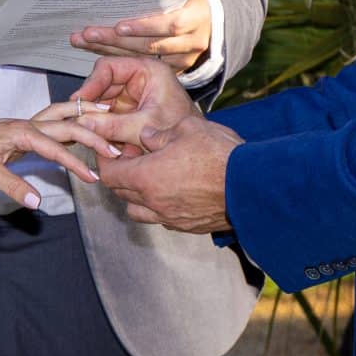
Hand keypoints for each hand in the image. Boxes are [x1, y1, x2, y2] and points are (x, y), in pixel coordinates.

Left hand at [0, 105, 107, 210]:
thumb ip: (12, 186)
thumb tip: (37, 202)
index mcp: (21, 131)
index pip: (56, 147)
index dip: (76, 163)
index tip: (94, 177)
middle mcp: (27, 123)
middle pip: (67, 124)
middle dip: (93, 134)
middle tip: (116, 149)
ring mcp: (26, 125)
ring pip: (62, 116)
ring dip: (85, 117)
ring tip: (110, 118)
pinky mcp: (23, 131)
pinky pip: (54, 123)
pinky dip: (72, 123)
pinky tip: (81, 128)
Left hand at [71, 0, 212, 73]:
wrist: (210, 17)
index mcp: (196, 15)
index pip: (170, 24)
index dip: (144, 27)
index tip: (118, 26)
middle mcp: (193, 40)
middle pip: (151, 45)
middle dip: (116, 40)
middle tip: (86, 34)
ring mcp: (186, 58)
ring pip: (145, 58)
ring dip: (111, 51)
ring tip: (84, 42)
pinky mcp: (178, 69)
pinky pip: (145, 66)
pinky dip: (121, 60)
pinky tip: (99, 52)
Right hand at [72, 54, 197, 153]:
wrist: (197, 152)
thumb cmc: (181, 131)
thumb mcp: (144, 127)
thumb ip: (113, 125)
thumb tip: (83, 123)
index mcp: (148, 71)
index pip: (109, 67)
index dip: (91, 83)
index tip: (80, 100)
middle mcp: (139, 79)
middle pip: (103, 83)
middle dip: (90, 101)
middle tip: (76, 116)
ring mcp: (133, 95)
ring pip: (102, 100)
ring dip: (94, 114)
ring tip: (84, 128)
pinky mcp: (130, 111)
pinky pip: (108, 114)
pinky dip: (101, 124)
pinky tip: (94, 134)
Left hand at [97, 117, 241, 233]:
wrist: (250, 187)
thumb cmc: (218, 156)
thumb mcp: (186, 129)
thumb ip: (159, 133)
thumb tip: (146, 135)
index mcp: (146, 177)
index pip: (110, 175)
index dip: (106, 162)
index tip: (111, 151)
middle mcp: (153, 203)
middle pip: (121, 194)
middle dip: (121, 177)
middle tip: (131, 160)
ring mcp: (170, 218)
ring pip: (138, 212)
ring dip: (137, 197)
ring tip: (150, 179)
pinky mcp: (188, 227)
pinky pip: (162, 219)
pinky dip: (158, 208)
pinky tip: (172, 192)